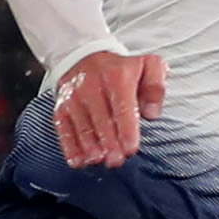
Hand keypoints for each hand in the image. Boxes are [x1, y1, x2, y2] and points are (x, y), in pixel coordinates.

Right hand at [52, 51, 166, 167]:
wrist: (84, 57)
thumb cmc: (121, 70)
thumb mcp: (147, 66)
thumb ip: (156, 87)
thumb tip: (152, 114)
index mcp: (117, 77)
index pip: (122, 107)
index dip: (126, 130)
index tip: (130, 148)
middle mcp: (92, 87)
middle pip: (101, 120)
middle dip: (109, 143)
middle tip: (116, 161)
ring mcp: (74, 98)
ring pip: (82, 127)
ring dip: (90, 147)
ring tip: (98, 161)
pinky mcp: (62, 108)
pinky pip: (64, 129)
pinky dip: (70, 147)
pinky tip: (78, 161)